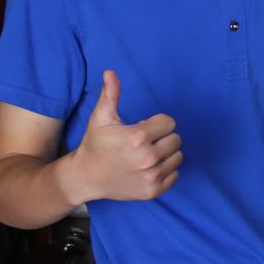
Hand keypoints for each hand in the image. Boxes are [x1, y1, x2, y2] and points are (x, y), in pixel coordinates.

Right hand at [63, 71, 180, 203]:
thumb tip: (110, 72)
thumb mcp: (100, 118)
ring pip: (178, 156)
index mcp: (137, 138)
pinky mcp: (153, 191)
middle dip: (162, 137)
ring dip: (165, 154)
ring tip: (145, 154)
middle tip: (143, 142)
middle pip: (176, 139)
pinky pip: (175, 174)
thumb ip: (110, 94)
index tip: (141, 128)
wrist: (85, 177)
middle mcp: (147, 159)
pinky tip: (147, 168)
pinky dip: (165, 170)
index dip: (156, 123)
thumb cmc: (95, 144)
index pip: (170, 123)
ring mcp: (151, 177)